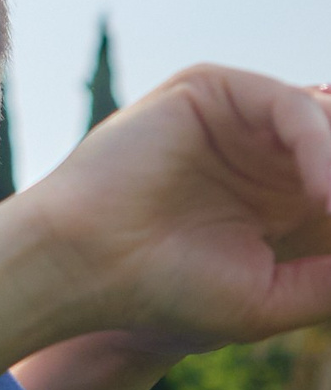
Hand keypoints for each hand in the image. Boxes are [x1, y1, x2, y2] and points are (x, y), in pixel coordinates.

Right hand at [27, 66, 330, 352]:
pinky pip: (292, 107)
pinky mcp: (212, 92)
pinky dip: (320, 148)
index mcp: (280, 194)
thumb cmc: (160, 292)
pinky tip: (324, 195)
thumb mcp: (272, 297)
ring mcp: (238, 117)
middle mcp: (264, 149)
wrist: (82, 269)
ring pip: (327, 122)